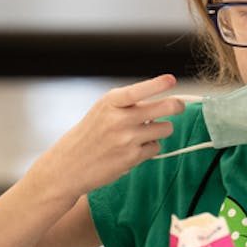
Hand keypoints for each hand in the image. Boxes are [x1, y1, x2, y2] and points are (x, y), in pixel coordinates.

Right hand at [28, 74, 185, 200]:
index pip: (138, 90)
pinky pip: (156, 147)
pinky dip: (149, 148)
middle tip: (178, 106)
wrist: (68, 166)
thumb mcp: (103, 111)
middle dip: (177, 106)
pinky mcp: (132, 157)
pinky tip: (133, 149)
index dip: (157, 84)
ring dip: (160, 130)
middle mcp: (120, 119)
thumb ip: (129, 104)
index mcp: (110, 102)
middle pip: (165, 108)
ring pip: (166, 128)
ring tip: (144, 133)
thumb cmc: (90, 135)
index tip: (171, 80)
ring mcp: (127, 139)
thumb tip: (165, 101)